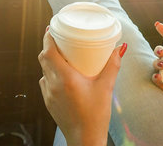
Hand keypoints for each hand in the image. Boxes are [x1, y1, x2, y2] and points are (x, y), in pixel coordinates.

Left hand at [38, 30, 126, 145]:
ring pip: (44, 70)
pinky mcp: (48, 102)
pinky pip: (46, 82)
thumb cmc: (96, 115)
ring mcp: (48, 94)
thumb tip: (119, 49)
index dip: (48, 37)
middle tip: (59, 38)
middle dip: (49, 46)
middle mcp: (53, 84)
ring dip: (50, 60)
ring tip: (62, 55)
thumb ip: (112, 66)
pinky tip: (62, 74)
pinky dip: (51, 74)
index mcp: (65, 78)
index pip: (48, 51)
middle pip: (43, 58)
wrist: (85, 140)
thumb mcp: (106, 87)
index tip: (52, 28)